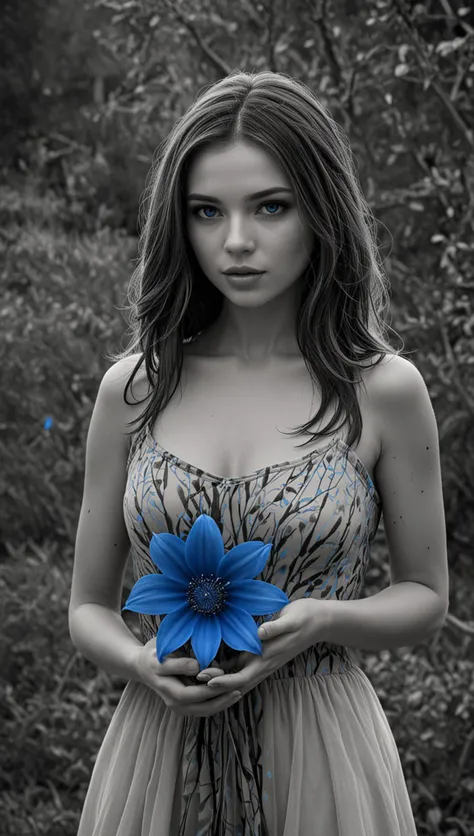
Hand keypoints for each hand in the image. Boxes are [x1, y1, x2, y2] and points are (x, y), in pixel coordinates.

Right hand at [133, 639, 241, 716]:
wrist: (143, 667)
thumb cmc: (155, 652)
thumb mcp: (162, 650)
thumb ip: (179, 661)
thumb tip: (198, 668)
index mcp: (163, 683)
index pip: (187, 691)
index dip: (206, 687)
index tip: (223, 675)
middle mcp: (170, 699)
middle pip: (197, 706)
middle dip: (219, 698)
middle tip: (238, 689)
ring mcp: (176, 705)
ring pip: (202, 711)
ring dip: (221, 704)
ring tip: (238, 693)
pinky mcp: (183, 706)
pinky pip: (202, 709)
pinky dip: (217, 703)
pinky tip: (230, 694)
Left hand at [201, 599, 325, 696]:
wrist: (320, 620)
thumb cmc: (305, 617)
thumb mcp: (291, 618)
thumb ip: (275, 627)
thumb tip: (260, 633)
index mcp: (268, 658)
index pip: (242, 677)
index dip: (223, 681)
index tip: (206, 680)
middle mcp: (264, 663)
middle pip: (236, 682)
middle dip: (215, 683)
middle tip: (193, 678)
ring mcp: (264, 660)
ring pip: (238, 675)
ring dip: (220, 677)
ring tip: (197, 674)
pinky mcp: (263, 653)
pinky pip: (243, 665)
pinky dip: (228, 667)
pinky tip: (213, 663)